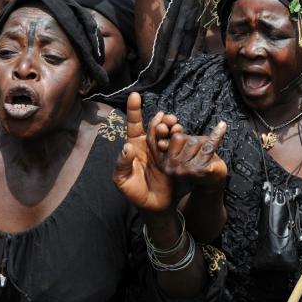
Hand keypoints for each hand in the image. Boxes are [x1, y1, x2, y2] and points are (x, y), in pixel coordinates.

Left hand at [114, 92, 173, 212]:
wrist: (154, 206)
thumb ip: (122, 163)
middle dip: (160, 119)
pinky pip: (177, 144)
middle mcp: (148, 145)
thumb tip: (128, 146)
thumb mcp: (122, 180)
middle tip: (165, 118)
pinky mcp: (174, 158)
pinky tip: (180, 132)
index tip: (135, 95)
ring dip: (170, 125)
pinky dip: (179, 136)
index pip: (133, 125)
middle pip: (154, 126)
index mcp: (134, 146)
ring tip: (174, 123)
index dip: (134, 110)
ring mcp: (162, 151)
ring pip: (167, 132)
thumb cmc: (134, 193)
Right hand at [152, 114, 227, 192]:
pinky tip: (222, 127)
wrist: (210, 183)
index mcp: (163, 162)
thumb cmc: (196, 165)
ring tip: (204, 152)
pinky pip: (208, 146)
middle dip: (191, 138)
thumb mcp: (179, 152)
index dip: (172, 129)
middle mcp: (172, 167)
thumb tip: (176, 127)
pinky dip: (217, 135)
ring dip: (203, 142)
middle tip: (196, 150)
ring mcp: (186, 169)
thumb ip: (174, 141)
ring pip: (194, 141)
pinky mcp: (201, 169)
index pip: (168, 138)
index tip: (169, 118)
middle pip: (181, 137)